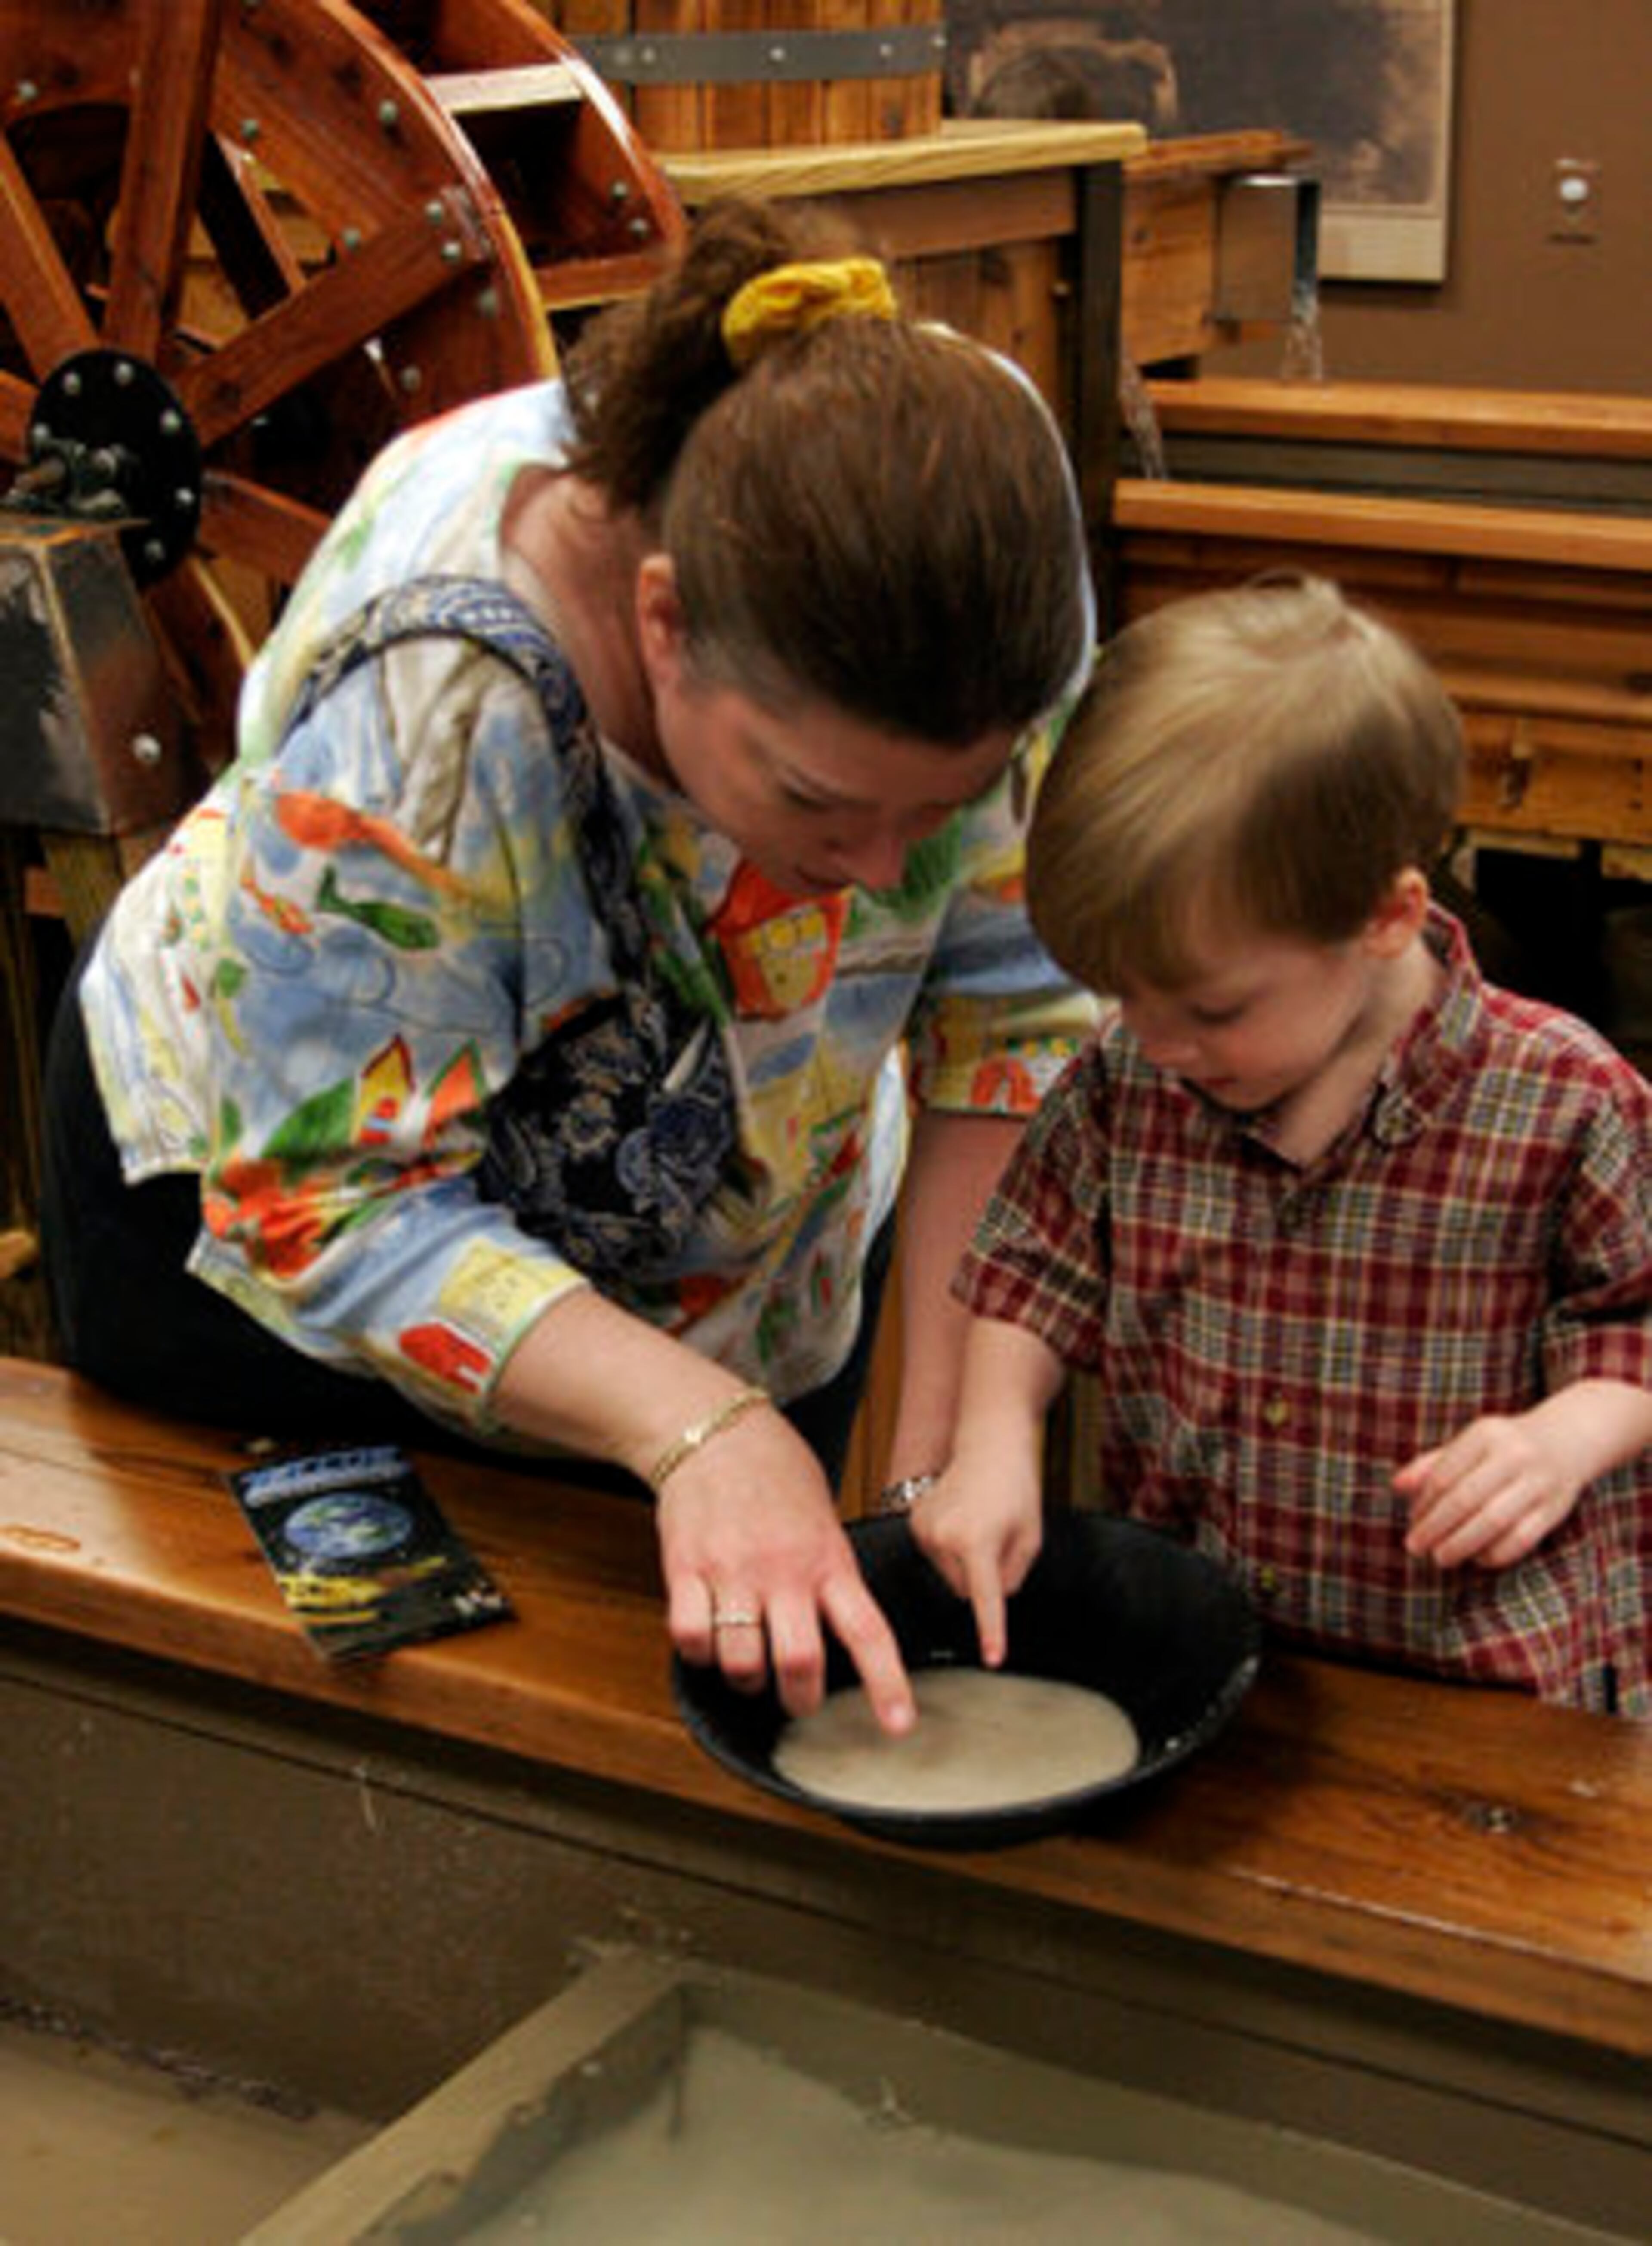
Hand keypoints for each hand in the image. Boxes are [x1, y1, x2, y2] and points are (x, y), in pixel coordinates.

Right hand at [657, 1410, 914, 1734]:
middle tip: (798, 1700)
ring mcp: (733, 1571)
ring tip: (747, 1664)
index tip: (899, 1727)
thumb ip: (832, 1573)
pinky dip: (697, 1653)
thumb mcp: (824, 1520)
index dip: (886, 1684)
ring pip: (741, 1662)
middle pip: (800, 1661)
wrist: (716, 1432)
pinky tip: (705, 1637)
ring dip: (745, 1679)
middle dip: (800, 1698)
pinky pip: (690, 1638)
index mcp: (828, 1560)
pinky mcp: (686, 1568)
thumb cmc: (776, 1474)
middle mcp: (784, 1571)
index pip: (867, 1631)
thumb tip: (843, 1629)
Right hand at [907, 1453, 1043, 1667]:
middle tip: (997, 1540)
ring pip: (950, 1577)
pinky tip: (961, 1521)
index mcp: (977, 1540)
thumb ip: (1013, 1577)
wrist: (990, 1448)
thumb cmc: (1016, 1491)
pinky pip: (937, 1558)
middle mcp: (943, 1536)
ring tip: (978, 1525)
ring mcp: (923, 1529)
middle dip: (983, 1577)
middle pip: (965, 1590)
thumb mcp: (1030, 1540)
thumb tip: (989, 1600)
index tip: (992, 1658)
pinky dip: (951, 1550)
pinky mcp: (914, 1523)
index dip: (991, 1631)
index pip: (985, 1598)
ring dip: (966, 1563)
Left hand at [1395, 1410, 1586, 1568]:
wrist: (1569, 1439)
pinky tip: (1477, 1559)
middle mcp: (1514, 1455)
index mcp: (1486, 1434)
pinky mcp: (1556, 1509)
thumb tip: (1397, 1486)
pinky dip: (1495, 1553)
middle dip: (1435, 1528)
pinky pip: (1521, 1539)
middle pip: (1465, 1500)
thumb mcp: (1470, 1443)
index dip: (1424, 1504)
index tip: (1411, 1522)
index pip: (1444, 1475)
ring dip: (1461, 1544)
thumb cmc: (1505, 1446)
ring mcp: (1538, 1482)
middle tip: (1415, 1547)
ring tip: (1440, 1558)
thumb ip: (1433, 1464)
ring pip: (1493, 1522)